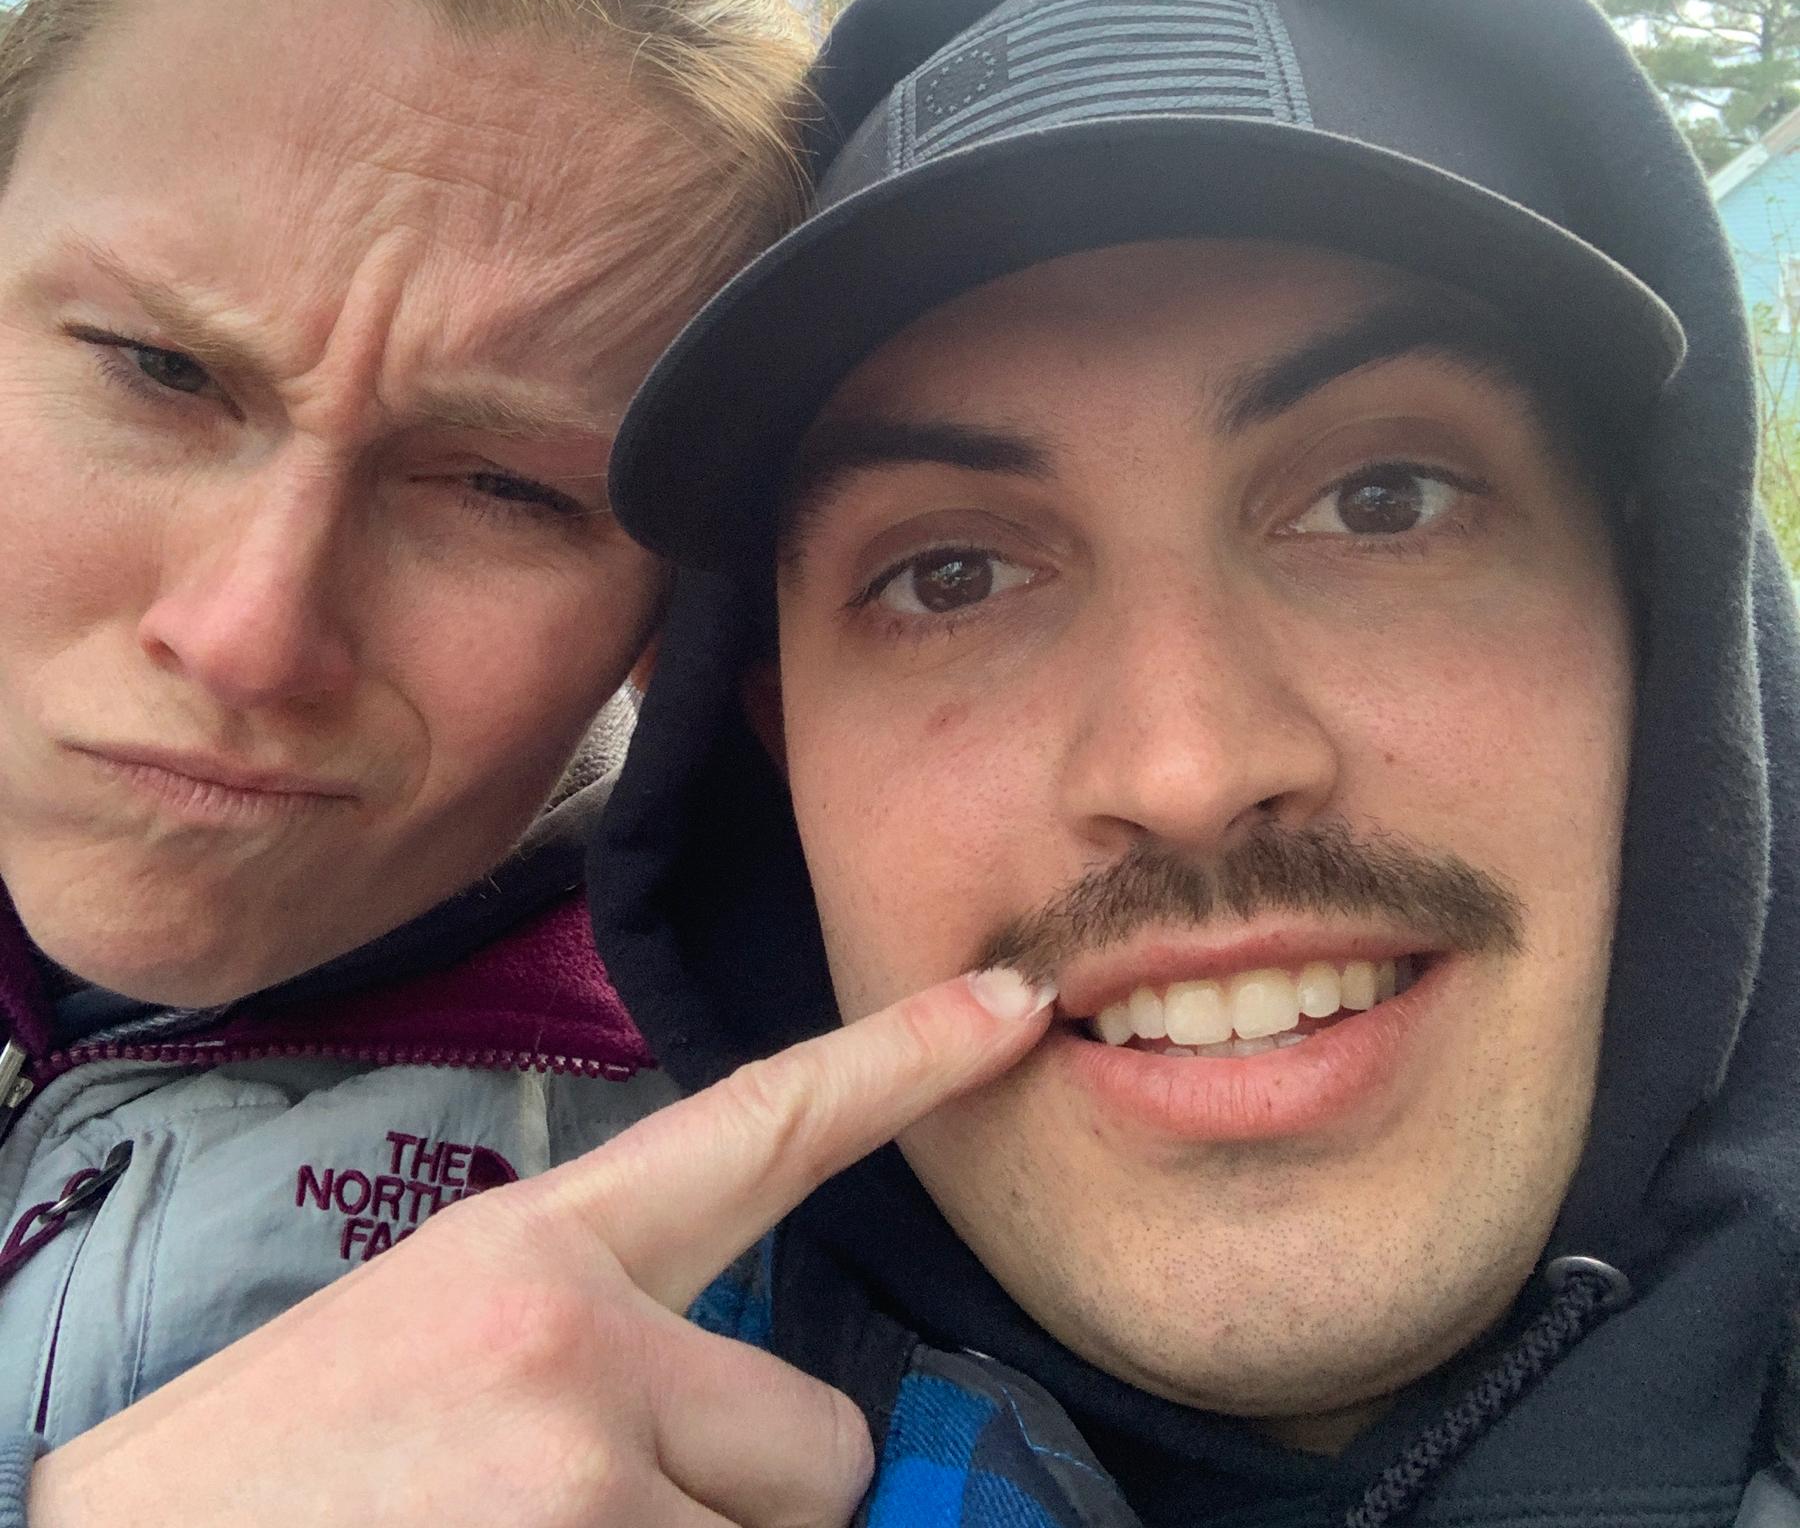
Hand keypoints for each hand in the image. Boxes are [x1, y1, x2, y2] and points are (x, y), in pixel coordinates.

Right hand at [29, 967, 1053, 1527]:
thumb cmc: (280, 1478)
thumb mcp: (448, 1345)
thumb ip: (616, 1344)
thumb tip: (779, 1435)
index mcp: (540, 1247)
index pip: (762, 1123)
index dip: (904, 1057)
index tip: (1011, 1002)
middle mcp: (582, 1341)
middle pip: (824, 1441)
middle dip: (752, 1505)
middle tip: (593, 1514)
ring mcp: (586, 1477)